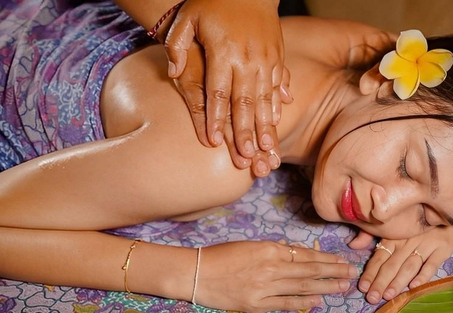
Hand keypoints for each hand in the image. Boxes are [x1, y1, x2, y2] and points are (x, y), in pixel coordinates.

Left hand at [164, 0, 292, 170]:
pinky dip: (278, 104)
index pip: (218, 93)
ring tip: (267, 150)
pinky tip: (277, 121)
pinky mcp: (277, 57)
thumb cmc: (212, 3)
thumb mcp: (187, 18)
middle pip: (245, 103)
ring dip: (266, 126)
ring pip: (265, 99)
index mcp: (224, 52)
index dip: (217, 118)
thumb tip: (174, 72)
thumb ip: (177, 46)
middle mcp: (247, 59)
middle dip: (246, 132)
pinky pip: (278, 85)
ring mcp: (265, 59)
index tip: (215, 141)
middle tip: (246, 157)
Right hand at [194, 241, 357, 312]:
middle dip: (333, 273)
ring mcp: (264, 287)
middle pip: (309, 271)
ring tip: (342, 288)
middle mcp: (270, 267)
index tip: (341, 261)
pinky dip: (302, 303)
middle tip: (351, 274)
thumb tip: (298, 256)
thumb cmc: (221, 257)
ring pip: (302, 287)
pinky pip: (284, 303)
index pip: (305, 255)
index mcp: (269, 250)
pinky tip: (317, 302)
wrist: (195, 273)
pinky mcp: (256, 304)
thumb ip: (275, 252)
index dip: (326, 258)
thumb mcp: (250, 246)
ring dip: (325, 287)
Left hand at [350, 224, 452, 303]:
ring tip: (389, 295)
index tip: (362, 287)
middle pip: (392, 264)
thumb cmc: (418, 217)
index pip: (379, 256)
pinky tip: (414, 286)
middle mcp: (408, 240)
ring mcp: (427, 244)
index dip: (370, 272)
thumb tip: (352, 245)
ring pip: (410, 265)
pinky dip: (424, 275)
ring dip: (398, 281)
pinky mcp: (444, 247)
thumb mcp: (394, 223)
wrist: (448, 205)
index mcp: (395, 236)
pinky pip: (433, 262)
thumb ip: (371, 234)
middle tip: (372, 298)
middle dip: (381, 282)